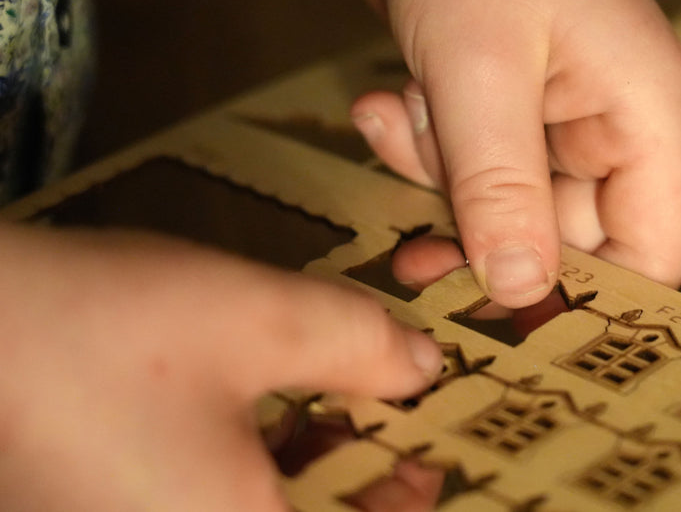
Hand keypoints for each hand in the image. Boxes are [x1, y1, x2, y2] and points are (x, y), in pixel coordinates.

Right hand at [0, 222, 441, 510]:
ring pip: (262, 506)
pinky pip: (212, 498)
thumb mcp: (261, 323)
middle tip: (410, 431)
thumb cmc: (103, 331)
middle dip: (367, 480)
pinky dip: (259, 465)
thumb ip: (364, 346)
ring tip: (362, 411)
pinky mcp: (110, 509)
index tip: (441, 458)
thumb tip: (423, 367)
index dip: (411, 496)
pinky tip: (281, 411)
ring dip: (319, 469)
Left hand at [323, 0, 680, 306]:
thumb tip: (519, 293)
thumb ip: (499, 188)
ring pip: (509, 208)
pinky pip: (474, 169)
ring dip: (442, 184)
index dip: (595, 295)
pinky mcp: (509, 105)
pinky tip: (389, 102)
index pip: (658, 250)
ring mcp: (560, 115)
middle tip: (415, 247)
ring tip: (396, 117)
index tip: (510, 314)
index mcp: (647, 113)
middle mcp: (616, 123)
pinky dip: (425, 151)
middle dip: (487, 238)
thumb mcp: (478, 71)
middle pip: (571, 239)